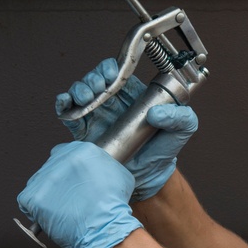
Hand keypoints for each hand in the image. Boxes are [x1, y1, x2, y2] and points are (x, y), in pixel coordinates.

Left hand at [17, 141, 141, 247]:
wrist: (104, 228)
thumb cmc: (114, 206)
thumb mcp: (119, 174)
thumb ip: (103, 165)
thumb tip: (97, 168)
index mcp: (81, 151)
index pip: (66, 153)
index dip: (70, 169)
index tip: (73, 179)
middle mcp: (60, 159)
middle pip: (51, 166)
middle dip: (59, 180)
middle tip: (68, 195)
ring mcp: (45, 178)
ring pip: (38, 182)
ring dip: (47, 193)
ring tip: (60, 207)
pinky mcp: (33, 196)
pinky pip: (26, 200)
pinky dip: (34, 208)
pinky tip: (49, 214)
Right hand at [56, 58, 197, 200]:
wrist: (146, 179)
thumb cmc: (163, 150)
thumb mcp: (183, 130)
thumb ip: (182, 118)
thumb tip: (157, 113)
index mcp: (133, 95)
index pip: (119, 72)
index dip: (112, 68)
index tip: (113, 74)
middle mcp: (113, 102)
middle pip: (96, 78)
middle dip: (94, 77)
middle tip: (99, 86)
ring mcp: (96, 115)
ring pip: (81, 92)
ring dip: (80, 89)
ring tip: (86, 97)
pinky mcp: (83, 131)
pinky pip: (69, 113)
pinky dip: (63, 104)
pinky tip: (66, 103)